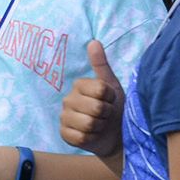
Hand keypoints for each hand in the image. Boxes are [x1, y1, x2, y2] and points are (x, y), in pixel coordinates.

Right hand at [61, 41, 124, 158]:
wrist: (115, 133)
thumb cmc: (115, 107)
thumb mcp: (112, 85)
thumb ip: (101, 64)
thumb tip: (94, 41)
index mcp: (79, 85)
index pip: (100, 90)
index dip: (111, 98)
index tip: (111, 100)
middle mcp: (68, 100)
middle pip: (96, 108)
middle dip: (106, 114)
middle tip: (106, 115)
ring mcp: (64, 118)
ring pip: (88, 123)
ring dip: (100, 127)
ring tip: (100, 125)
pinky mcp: (64, 134)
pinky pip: (81, 137)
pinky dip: (92, 138)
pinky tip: (93, 135)